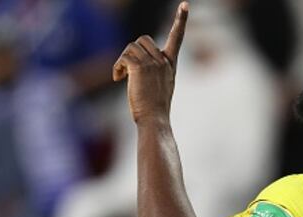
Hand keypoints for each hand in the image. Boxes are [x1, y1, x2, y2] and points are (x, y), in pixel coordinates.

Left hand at [113, 2, 188, 123]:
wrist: (155, 120)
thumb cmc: (155, 109)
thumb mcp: (159, 86)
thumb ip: (153, 70)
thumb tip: (134, 60)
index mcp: (171, 64)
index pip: (177, 38)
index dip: (181, 21)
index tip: (184, 5)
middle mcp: (164, 61)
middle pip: (143, 40)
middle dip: (133, 52)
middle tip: (129, 70)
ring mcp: (153, 64)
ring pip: (131, 47)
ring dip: (123, 60)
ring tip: (123, 76)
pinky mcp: (140, 67)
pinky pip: (123, 57)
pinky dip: (117, 67)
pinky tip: (118, 79)